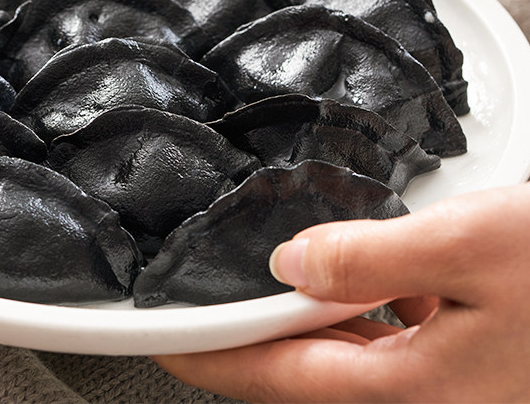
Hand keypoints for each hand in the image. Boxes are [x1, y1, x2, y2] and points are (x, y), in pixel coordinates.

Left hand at [154, 183, 529, 402]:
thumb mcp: (471, 247)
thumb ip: (372, 260)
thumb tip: (292, 264)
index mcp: (417, 386)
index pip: (282, 378)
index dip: (215, 357)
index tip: (165, 341)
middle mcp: (427, 393)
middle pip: (308, 370)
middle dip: (249, 341)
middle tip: (198, 307)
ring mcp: (449, 376)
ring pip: (344, 350)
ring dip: (298, 320)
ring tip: (255, 287)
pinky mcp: (466, 348)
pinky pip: (385, 330)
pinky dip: (352, 303)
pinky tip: (349, 274)